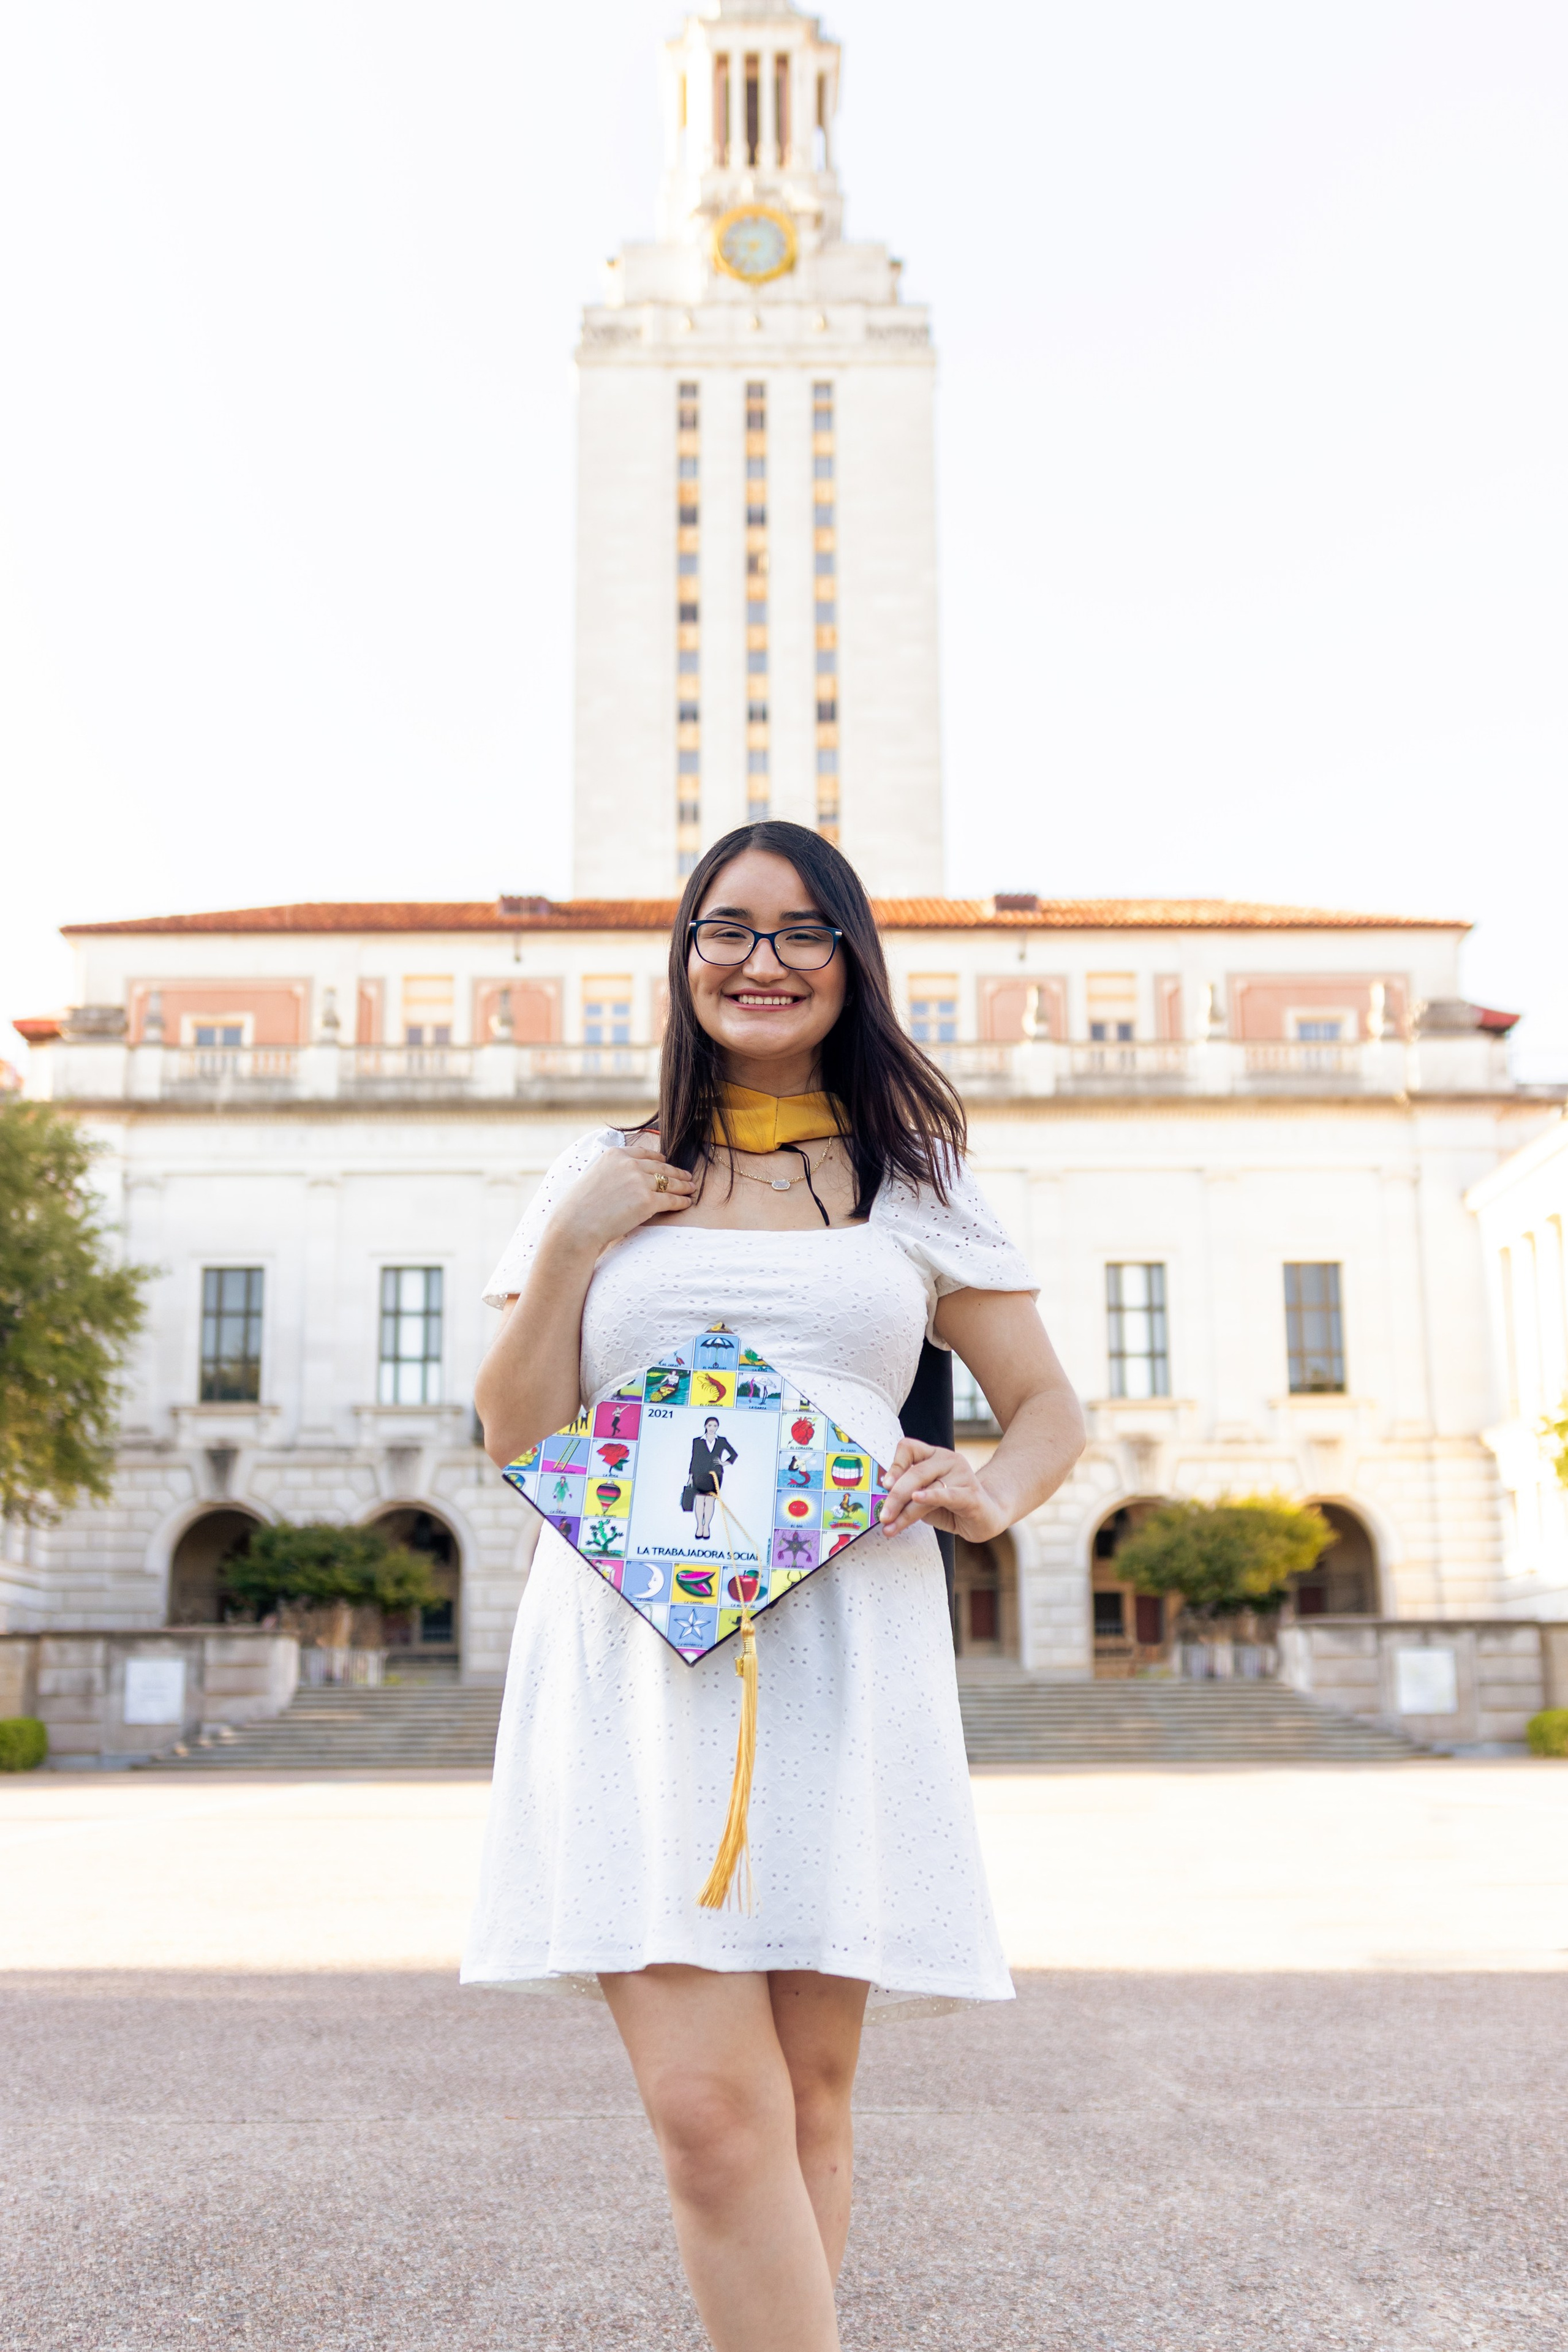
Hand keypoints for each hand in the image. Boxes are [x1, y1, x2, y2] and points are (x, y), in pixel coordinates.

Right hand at [546, 1131, 696, 1256]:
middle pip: (661, 1167)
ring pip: (669, 1182)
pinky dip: (681, 1201)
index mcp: (615, 1154)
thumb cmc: (581, 1207)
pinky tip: (686, 1202)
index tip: (667, 1162)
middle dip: (676, 1172)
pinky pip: (671, 1199)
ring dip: (683, 1185)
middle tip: (687, 1176)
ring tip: (691, 1188)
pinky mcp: (647, 1201)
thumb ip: (613, 1170)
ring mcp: (640, 1181)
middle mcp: (629, 1164)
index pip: (645, 1153)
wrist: (577, 1225)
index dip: (660, 1159)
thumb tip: (628, 1174)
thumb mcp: (595, 1175)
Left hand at [877, 1438, 1006, 1542]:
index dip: (894, 1465)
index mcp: (934, 1455)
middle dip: (895, 1497)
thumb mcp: (924, 1499)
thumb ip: (907, 1495)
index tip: (884, 1485)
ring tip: (892, 1526)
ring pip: (927, 1489)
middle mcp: (948, 1460)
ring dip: (906, 1511)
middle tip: (883, 1516)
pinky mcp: (972, 1495)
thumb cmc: (952, 1507)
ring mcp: (962, 1475)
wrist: (986, 1517)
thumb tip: (882, 1502)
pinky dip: (931, 1496)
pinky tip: (917, 1498)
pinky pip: (948, 1494)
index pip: (908, 1448)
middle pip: (915, 1473)